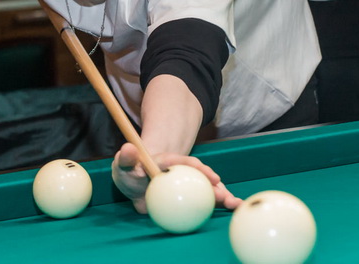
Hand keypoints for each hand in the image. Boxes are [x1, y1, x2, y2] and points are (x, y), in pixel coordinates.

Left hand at [112, 143, 241, 213]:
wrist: (136, 180)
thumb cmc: (130, 171)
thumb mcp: (124, 164)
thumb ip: (125, 158)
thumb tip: (127, 149)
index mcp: (168, 161)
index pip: (185, 163)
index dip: (198, 168)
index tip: (212, 177)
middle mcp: (181, 171)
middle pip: (201, 176)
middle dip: (216, 184)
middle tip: (226, 195)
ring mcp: (186, 182)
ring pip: (206, 187)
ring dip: (221, 194)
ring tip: (234, 204)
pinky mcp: (187, 194)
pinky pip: (203, 199)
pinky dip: (215, 204)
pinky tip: (228, 210)